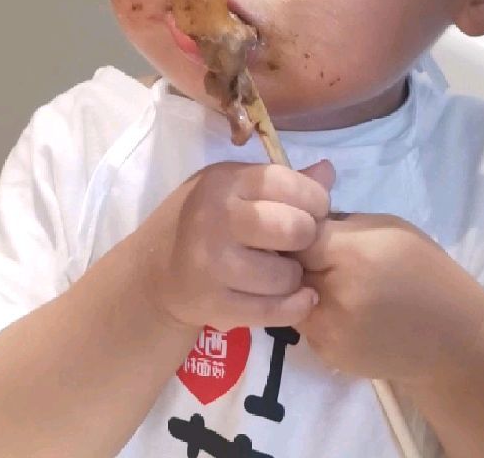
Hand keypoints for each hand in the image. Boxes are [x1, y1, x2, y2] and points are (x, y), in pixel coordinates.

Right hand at [141, 160, 334, 332]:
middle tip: (297, 242)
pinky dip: (293, 306)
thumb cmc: (204, 220)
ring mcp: (212, 265)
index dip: (314, 199)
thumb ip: (282, 181)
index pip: (286, 183)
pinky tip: (294, 297)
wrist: (156, 273)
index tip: (313, 210)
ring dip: (294, 275)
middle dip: (307, 237)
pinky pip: (274, 311)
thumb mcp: (235, 188)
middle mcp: (216, 219)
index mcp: (224, 182)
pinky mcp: (214, 306)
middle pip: (294, 228)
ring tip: (282, 269)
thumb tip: (328, 171)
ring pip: (287, 275)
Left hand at [297, 213, 483, 387]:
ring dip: (297, 283)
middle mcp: (332, 297)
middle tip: (306, 247)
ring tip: (325, 275)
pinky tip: (337, 304)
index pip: (293, 233)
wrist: (454, 339)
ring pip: (287, 296)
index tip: (296, 221)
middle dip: (288, 254)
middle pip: (284, 266)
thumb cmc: (424, 270)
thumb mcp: (386, 228)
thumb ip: (338, 218)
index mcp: (351, 256)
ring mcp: (328, 332)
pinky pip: (303, 321)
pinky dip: (311, 308)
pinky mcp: (327, 355)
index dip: (292, 226)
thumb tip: (299, 199)